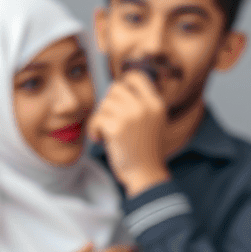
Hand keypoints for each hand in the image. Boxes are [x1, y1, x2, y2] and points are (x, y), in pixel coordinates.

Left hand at [88, 71, 170, 196]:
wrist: (145, 174)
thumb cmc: (145, 149)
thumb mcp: (153, 121)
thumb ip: (140, 103)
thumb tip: (114, 87)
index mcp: (156, 103)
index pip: (135, 76)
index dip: (123, 83)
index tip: (117, 98)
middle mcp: (145, 106)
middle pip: (115, 88)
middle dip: (109, 103)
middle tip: (111, 120)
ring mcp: (131, 116)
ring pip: (104, 103)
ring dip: (101, 118)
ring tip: (107, 133)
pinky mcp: (116, 127)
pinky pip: (96, 118)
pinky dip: (94, 129)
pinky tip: (100, 139)